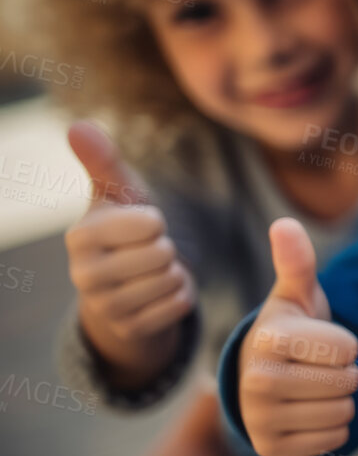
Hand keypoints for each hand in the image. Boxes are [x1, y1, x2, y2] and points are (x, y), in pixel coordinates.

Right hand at [64, 121, 194, 385]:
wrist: (121, 291)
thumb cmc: (122, 233)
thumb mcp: (116, 196)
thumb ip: (102, 162)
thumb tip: (77, 124)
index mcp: (80, 237)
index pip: (150, 223)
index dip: (156, 223)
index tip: (139, 228)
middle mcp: (83, 274)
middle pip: (163, 254)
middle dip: (167, 250)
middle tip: (148, 254)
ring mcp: (104, 307)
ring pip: (172, 280)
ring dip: (175, 274)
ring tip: (152, 273)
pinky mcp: (129, 331)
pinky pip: (180, 305)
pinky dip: (181, 297)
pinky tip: (159, 294)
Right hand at [238, 218, 357, 455]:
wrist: (260, 377)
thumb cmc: (290, 331)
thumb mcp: (296, 296)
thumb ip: (297, 262)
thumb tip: (285, 224)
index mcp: (269, 339)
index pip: (348, 349)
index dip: (344, 344)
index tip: (318, 341)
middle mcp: (256, 381)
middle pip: (348, 382)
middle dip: (343, 372)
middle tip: (316, 366)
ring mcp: (260, 419)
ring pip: (343, 413)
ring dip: (339, 400)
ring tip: (311, 386)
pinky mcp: (270, 448)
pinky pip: (333, 440)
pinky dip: (331, 427)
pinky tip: (307, 411)